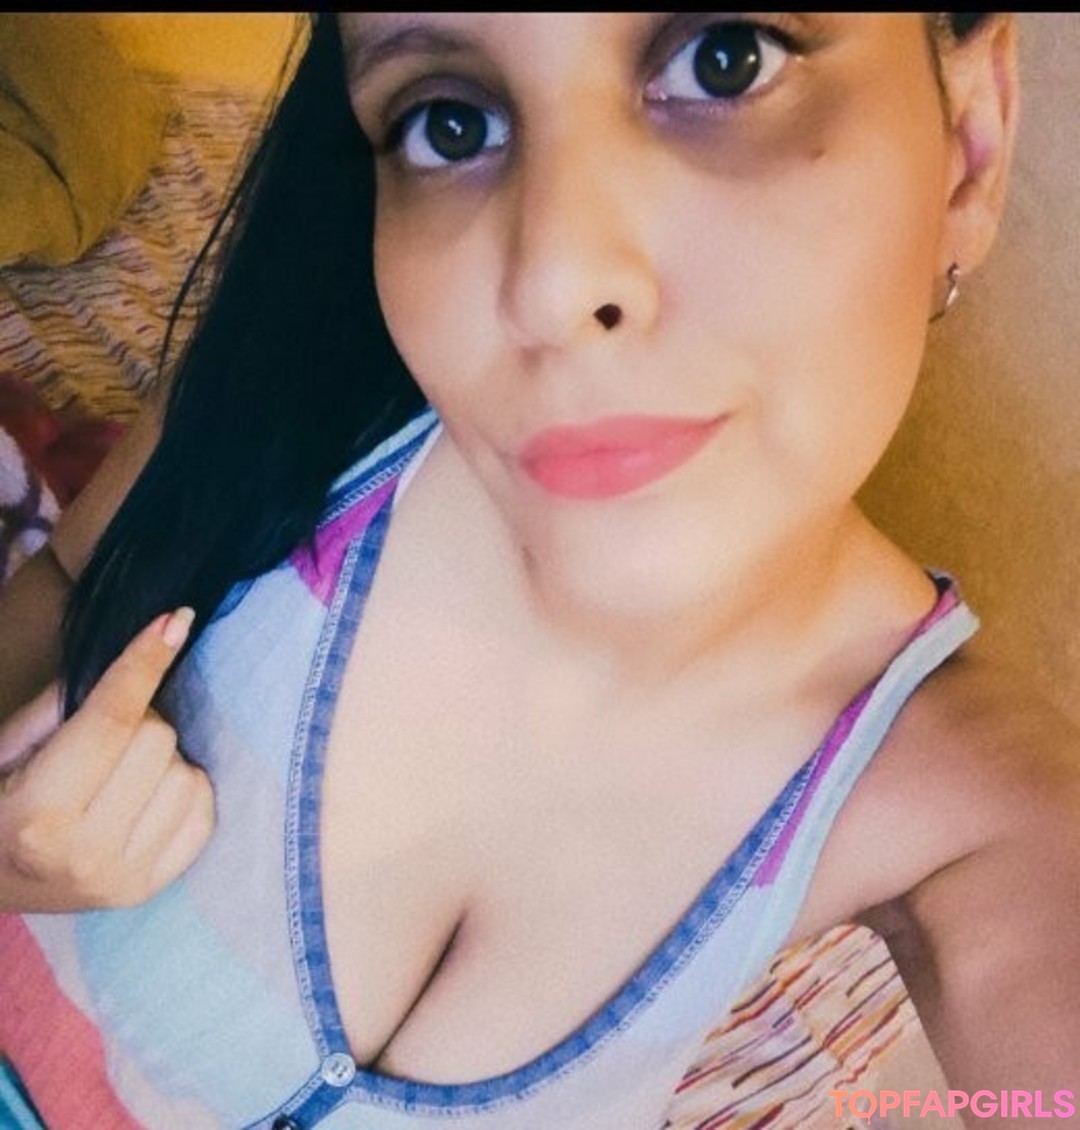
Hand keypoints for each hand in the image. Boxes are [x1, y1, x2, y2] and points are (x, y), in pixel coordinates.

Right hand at [0, 609, 213, 911]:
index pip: (113, 720)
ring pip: (187, 773)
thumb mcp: (9, 744)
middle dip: (135, 722)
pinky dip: (181, 792)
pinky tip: (143, 800)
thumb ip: (70, 702)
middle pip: (157, 738)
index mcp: (39, 815)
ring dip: (160, 761)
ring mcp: (125, 878)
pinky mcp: (154, 888)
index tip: (175, 620)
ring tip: (116, 777)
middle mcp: (86, 854)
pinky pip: (205, 809)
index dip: (144, 663)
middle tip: (101, 740)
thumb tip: (158, 640)